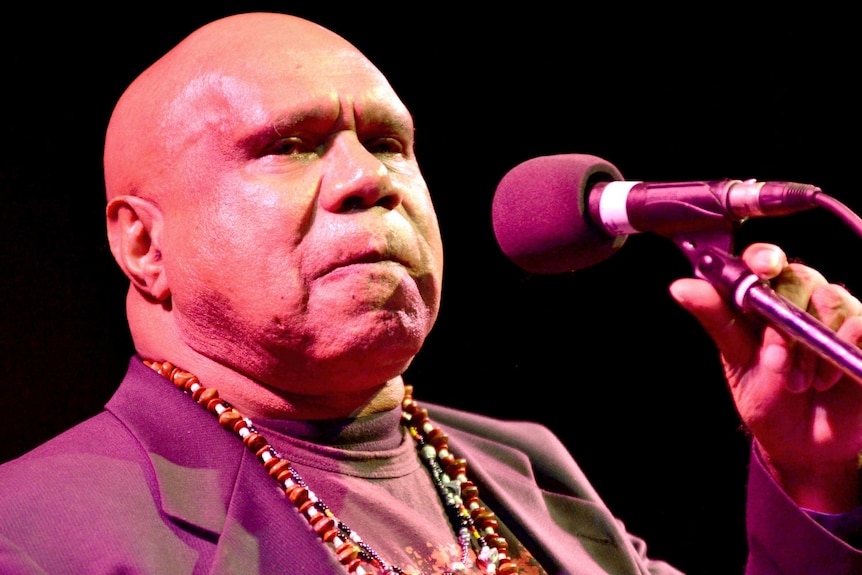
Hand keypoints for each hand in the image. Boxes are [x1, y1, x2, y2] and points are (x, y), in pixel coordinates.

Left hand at [670, 242, 861, 511]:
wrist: (803, 444)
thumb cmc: (767, 398)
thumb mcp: (737, 360)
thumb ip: (716, 319)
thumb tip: (680, 287)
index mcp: (764, 299)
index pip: (763, 260)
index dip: (763, 257)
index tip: (763, 268)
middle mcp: (802, 298)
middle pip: (800, 276)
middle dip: (785, 320)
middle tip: (775, 361)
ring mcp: (838, 315)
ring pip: (832, 299)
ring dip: (812, 346)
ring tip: (803, 382)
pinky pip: (861, 323)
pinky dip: (845, 349)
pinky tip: (832, 380)